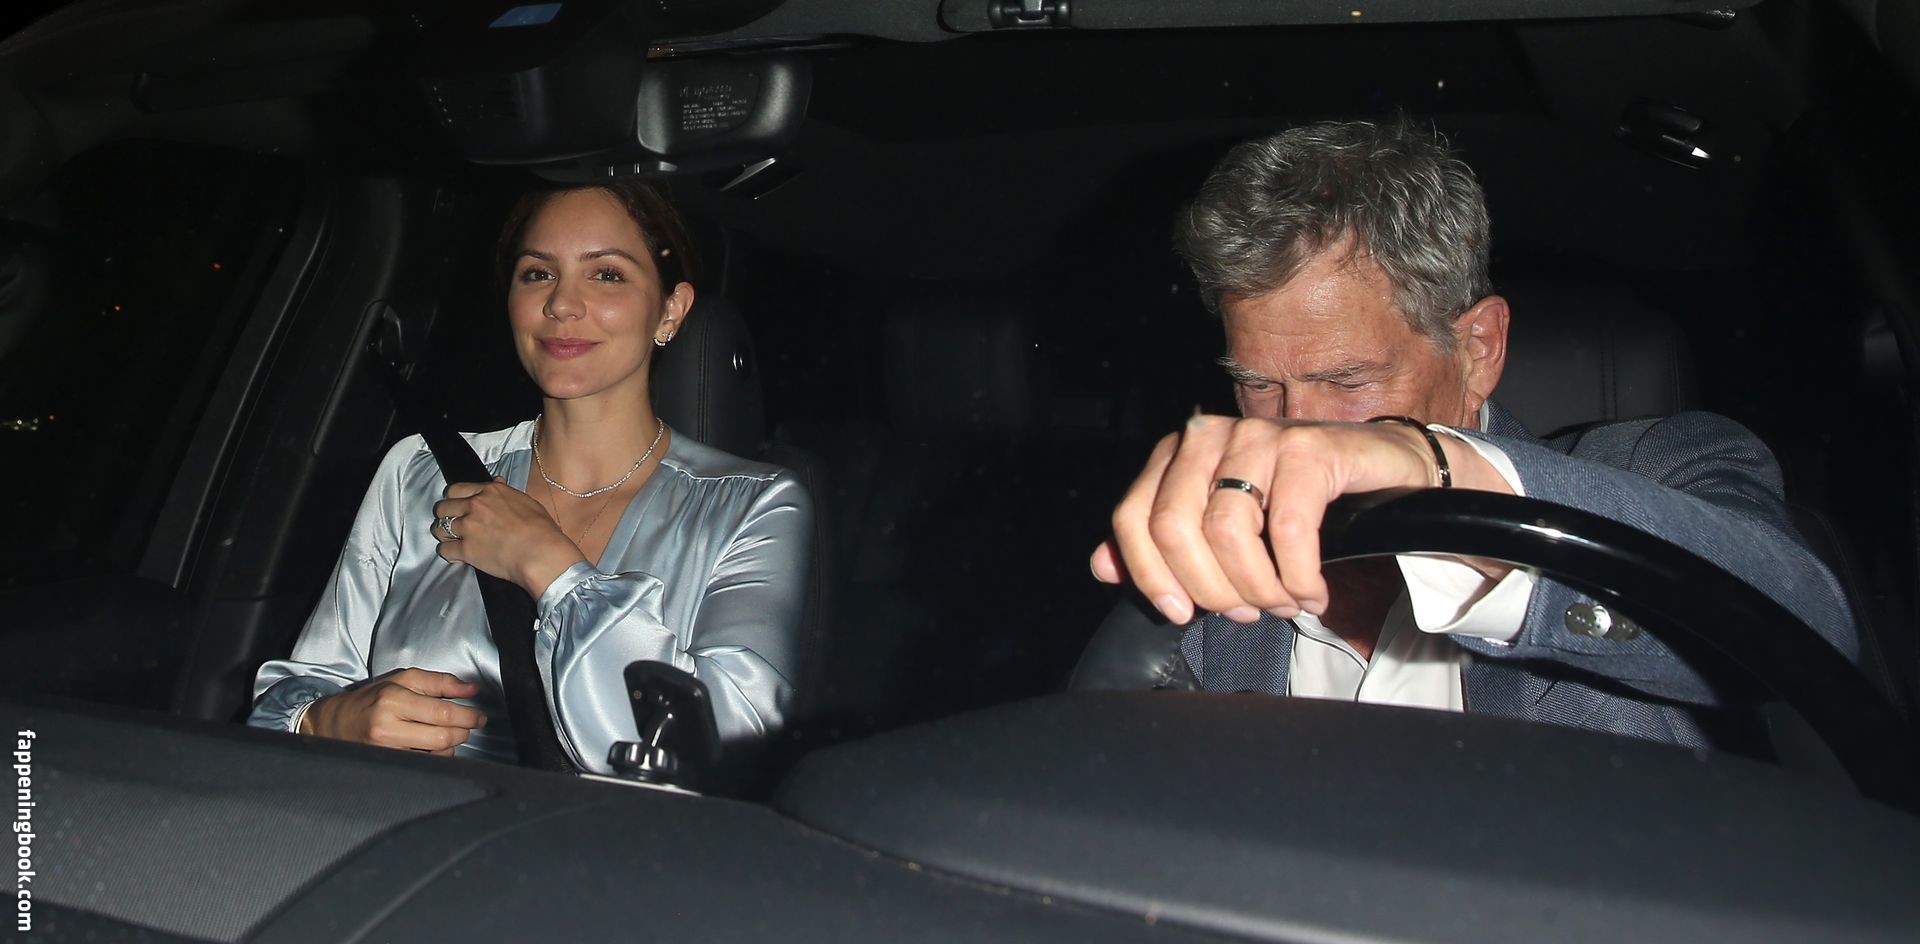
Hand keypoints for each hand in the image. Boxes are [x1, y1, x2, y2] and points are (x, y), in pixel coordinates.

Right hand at [302, 668, 487, 755]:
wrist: (333, 724)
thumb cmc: (371, 699)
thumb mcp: (402, 680)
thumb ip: (440, 682)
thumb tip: (472, 689)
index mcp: (393, 699)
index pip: (443, 713)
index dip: (468, 716)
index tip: (479, 717)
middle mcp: (388, 727)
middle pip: (443, 737)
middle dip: (463, 731)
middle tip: (467, 725)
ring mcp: (386, 750)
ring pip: (437, 754)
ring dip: (450, 745)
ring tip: (445, 733)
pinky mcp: (387, 764)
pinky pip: (425, 764)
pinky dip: (436, 756)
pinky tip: (431, 746)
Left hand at [433, 477, 585, 595]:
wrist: (541, 553)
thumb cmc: (541, 529)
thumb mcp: (526, 501)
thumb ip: (505, 491)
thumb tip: (497, 480)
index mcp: (490, 492)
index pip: (456, 489)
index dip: (454, 499)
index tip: (457, 507)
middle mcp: (475, 506)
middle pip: (443, 507)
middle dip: (445, 516)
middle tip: (453, 525)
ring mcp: (468, 527)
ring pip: (439, 528)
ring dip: (443, 535)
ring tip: (451, 541)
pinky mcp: (466, 549)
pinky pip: (444, 550)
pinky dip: (448, 554)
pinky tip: (457, 556)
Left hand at [1089, 414, 1507, 624]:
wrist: (1383, 472)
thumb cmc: (1297, 505)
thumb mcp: (1221, 530)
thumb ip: (1159, 546)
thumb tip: (1102, 568)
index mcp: (1178, 453)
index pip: (1133, 517)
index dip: (1149, 574)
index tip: (1179, 613)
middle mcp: (1211, 436)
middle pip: (1175, 526)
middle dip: (1207, 587)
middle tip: (1242, 613)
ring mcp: (1259, 437)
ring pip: (1228, 531)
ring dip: (1258, 588)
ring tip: (1282, 604)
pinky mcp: (1309, 448)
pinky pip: (1288, 529)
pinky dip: (1298, 576)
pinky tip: (1311, 593)